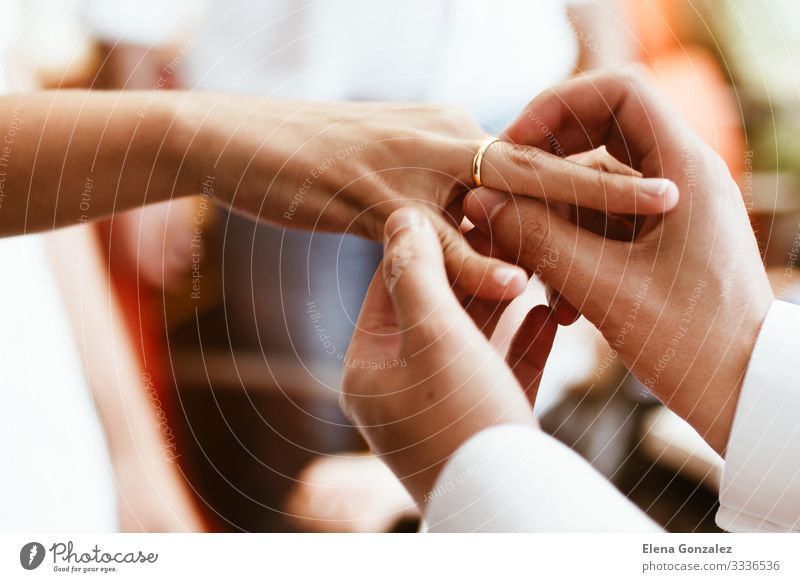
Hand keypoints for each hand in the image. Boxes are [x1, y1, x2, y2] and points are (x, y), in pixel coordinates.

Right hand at [175, 96, 677, 298]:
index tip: (633, 200)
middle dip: (606, 181)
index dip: (583, 179)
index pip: (529, 155)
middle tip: (668, 195)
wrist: (235, 141)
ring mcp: (407, 168)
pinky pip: (436, 237)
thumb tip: (466, 220)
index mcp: (446, 129)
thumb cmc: (309, 160)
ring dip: (565, 216)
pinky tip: (518, 275)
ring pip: (498, 195)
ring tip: (627, 233)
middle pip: (537, 162)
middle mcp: (438, 140)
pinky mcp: (372, 201)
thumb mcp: (383, 168)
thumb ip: (432, 191)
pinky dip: (477, 259)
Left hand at [340, 208, 557, 504]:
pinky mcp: (481, 427)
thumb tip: (398, 214)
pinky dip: (521, 343)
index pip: (390, 287)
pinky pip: (500, 372)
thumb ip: (415, 272)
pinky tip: (545, 313)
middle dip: (472, 270)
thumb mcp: (434, 334)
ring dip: (501, 302)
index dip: (428, 243)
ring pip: (471, 340)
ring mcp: (440, 411)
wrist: (510, 506)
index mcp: (368, 369)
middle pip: (434, 312)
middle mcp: (398, 390)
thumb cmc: (463, 417)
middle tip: (505, 228)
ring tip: (530, 260)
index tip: (461, 207)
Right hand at [463, 69, 773, 453]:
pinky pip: (607, 223)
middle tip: (503, 194)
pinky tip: (560, 298)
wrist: (744, 392)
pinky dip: (575, 245)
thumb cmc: (691, 343)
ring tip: (526, 264)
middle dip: (547, 163)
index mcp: (684, 171)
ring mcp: (673, 211)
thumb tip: (480, 202)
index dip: (559, 104)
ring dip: (556, 216)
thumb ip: (537, 238)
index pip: (619, 90)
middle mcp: (682, 179)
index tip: (516, 143)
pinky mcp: (663, 241)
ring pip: (598, 186)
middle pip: (602, 134)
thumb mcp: (602, 288)